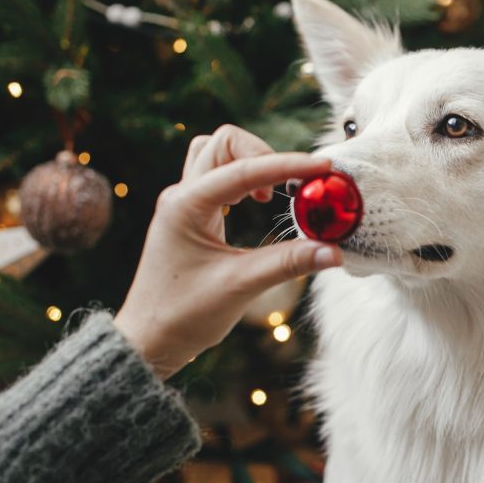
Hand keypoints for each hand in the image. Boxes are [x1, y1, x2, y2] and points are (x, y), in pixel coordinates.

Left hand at [114, 125, 342, 378]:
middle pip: (225, 143)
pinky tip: (262, 201)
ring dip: (251, 161)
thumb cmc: (183, 315)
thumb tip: (334, 250)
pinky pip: (219, 176)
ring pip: (218, 153)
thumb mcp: (241, 286)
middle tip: (296, 184)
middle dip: (265, 153)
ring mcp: (185, 203)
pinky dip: (245, 177)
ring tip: (276, 193)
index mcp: (186, 206)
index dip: (287, 165)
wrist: (149, 339)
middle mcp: (182, 196)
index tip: (322, 167)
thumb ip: (289, 263)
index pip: (243, 170)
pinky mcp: (192, 215)